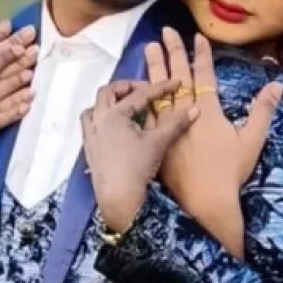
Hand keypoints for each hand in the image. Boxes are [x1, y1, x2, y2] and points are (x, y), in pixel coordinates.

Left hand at [81, 79, 198, 232]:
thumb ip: (175, 124)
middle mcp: (98, 120)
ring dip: (108, 102)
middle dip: (127, 87)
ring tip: (125, 107)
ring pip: (94, 107)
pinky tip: (114, 129)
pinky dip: (101, 119)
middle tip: (144, 91)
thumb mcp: (158, 143)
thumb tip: (194, 110)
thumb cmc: (136, 169)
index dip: (160, 88)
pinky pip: (90, 124)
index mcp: (114, 115)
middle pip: (108, 92)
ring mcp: (91, 134)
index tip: (175, 84)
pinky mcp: (89, 148)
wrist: (118, 198)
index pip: (139, 94)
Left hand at [150, 28, 282, 210]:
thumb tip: (277, 85)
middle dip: (173, 52)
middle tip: (166, 32)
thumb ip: (263, 110)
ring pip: (156, 91)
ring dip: (153, 68)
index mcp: (208, 112)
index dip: (201, 55)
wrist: (205, 202)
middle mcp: (184, 115)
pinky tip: (134, 88)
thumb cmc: (231, 172)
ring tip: (147, 48)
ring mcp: (166, 128)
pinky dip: (141, 99)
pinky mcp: (153, 143)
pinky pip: (144, 115)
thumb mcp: (252, 140)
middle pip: (177, 77)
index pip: (204, 76)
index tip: (197, 36)